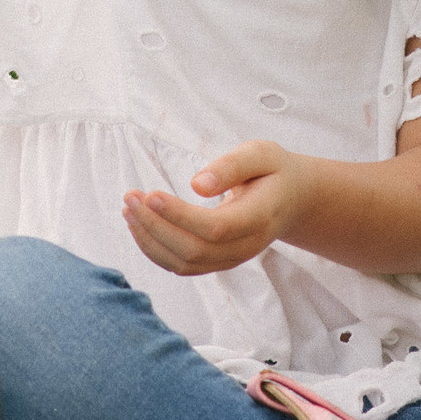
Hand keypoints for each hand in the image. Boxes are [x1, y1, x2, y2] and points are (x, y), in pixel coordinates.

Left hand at [121, 140, 313, 276]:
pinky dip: (155, 250)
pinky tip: (139, 224)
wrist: (292, 200)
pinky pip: (181, 266)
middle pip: (194, 250)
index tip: (149, 194)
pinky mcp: (217, 262)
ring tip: (128, 208)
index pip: (215, 228)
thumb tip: (197, 184)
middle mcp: (246, 246)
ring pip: (184, 263)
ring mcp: (232, 259)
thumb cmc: (273, 171)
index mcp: (259, 217)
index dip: (179, 215)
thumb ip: (232, 166)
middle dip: (155, 226)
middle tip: (130, 197)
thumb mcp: (261, 154)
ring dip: (149, 239)